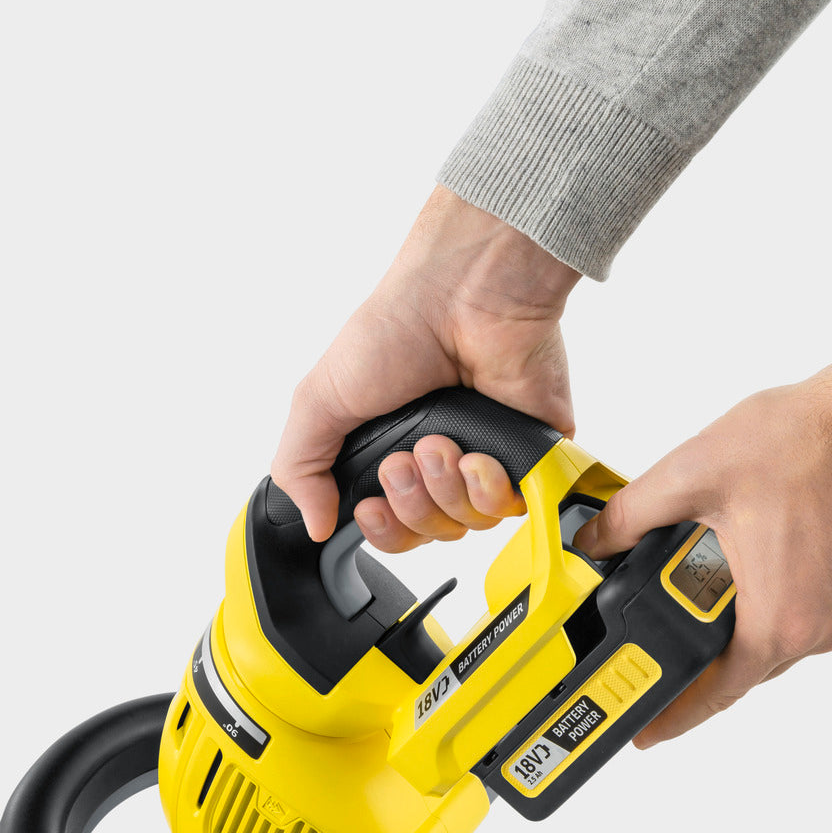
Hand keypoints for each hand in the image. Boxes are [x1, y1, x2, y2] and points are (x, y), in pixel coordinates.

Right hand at [271, 186, 580, 546]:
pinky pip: (512, 508)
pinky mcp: (531, 455)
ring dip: (445, 490)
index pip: (393, 528)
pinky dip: (488, 489)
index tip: (370, 505)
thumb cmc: (395, 331)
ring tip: (439, 444)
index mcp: (395, 453)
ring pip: (469, 525)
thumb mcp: (321, 399)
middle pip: (429, 534)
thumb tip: (314, 525)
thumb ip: (300, 466)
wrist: (463, 298)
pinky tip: (477, 456)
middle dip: (411, 506)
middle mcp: (443, 462)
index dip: (382, 530)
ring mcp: (489, 458)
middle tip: (404, 461)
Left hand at [574, 344, 831, 748]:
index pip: (715, 694)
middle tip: (656, 642)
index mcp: (777, 619)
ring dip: (736, 625)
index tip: (645, 731)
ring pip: (775, 640)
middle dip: (698, 658)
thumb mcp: (693, 474)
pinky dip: (770, 602)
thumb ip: (631, 516)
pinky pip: (804, 614)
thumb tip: (594, 540)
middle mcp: (819, 628)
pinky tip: (747, 563)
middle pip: (744, 669)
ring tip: (697, 591)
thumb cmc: (804, 441)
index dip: (673, 716)